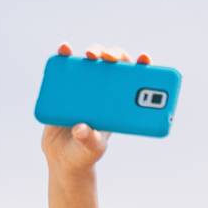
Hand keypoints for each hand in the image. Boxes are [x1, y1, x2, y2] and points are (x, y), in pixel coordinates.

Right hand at [38, 42, 149, 173]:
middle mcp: (104, 92)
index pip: (134, 82)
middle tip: (108, 58)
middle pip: (114, 65)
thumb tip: (81, 128)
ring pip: (92, 62)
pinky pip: (66, 68)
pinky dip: (65, 56)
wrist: (62, 157)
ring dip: (94, 51)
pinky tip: (64, 50)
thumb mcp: (91, 148)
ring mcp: (85, 88)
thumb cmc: (85, 153)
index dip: (142, 67)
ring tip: (90, 54)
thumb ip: (88, 139)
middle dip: (114, 55)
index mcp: (119, 106)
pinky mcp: (65, 88)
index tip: (145, 58)